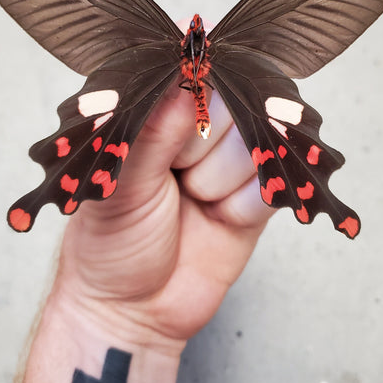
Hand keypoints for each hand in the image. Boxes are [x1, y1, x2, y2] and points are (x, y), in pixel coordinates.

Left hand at [56, 82, 273, 348]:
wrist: (133, 312)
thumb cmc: (109, 242)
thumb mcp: (121, 182)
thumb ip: (154, 128)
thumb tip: (187, 70)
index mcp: (151, 113)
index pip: (190, 69)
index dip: (195, 83)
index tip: (187, 106)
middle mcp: (193, 128)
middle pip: (234, 100)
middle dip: (202, 142)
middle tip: (174, 174)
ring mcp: (228, 160)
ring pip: (256, 141)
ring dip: (221, 179)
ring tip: (192, 201)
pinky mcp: (255, 193)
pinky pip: (273, 181)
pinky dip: (244, 204)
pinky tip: (218, 219)